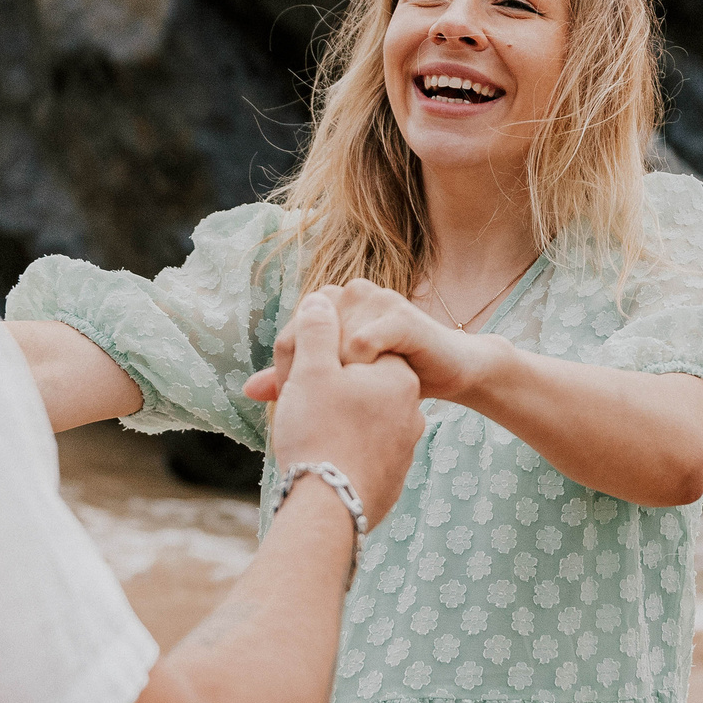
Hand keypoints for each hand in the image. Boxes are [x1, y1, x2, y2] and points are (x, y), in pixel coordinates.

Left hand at [244, 279, 501, 407]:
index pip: (290, 335)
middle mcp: (350, 293)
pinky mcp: (399, 314)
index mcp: (333, 304)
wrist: (453, 370)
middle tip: (320, 408)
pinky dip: (361, 370)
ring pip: (331, 340)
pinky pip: (362, 342)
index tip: (299, 406)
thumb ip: (297, 379)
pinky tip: (369, 392)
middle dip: (309, 375)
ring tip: (347, 402)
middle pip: (306, 335)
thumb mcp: (341, 379)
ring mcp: (375, 299)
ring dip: (335, 375)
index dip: (288, 372)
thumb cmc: (395, 376)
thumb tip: (249, 389)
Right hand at [261, 291, 423, 523]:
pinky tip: (318, 458)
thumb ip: (318, 329)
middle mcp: (411, 411)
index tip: (297, 371)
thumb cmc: (319, 434)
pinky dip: (339, 449)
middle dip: (324, 388)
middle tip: (293, 403)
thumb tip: (321, 299)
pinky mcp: (392, 478)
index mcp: (399, 378)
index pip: (359, 348)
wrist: (328, 511)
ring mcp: (404, 448)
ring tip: (302, 433)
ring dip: (330, 419)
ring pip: (359, 419)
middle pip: (359, 384)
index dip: (322, 354)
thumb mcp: (312, 371)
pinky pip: (362, 451)